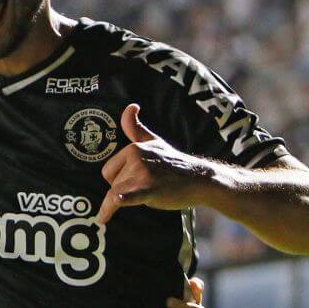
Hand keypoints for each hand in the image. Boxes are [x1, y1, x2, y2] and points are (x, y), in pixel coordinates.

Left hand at [98, 104, 216, 222]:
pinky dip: (124, 198)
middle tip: (148, 185)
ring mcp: (144, 174)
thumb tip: (131, 105)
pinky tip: (118, 200)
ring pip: (118, 195)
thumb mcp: (153, 141)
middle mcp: (136, 158)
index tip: (135, 178)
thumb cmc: (172, 162)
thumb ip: (135, 127)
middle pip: (113, 184)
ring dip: (127, 201)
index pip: (108, 171)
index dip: (120, 178)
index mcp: (133, 148)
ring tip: (150, 196)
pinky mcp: (152, 190)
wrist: (200, 179)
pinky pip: (133, 195)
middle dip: (126, 189)